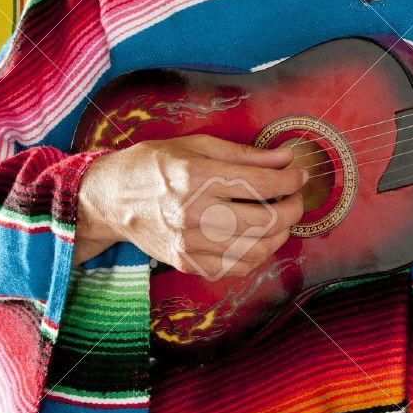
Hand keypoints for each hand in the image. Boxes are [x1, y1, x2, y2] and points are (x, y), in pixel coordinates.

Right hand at [74, 134, 306, 277]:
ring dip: (280, 235)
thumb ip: (245, 154)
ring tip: (283, 219)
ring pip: (254, 248)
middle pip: (264, 219)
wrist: (112, 199)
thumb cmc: (153, 165)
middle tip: (297, 198)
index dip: (290, 180)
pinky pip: (234, 268)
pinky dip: (257, 256)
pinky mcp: (186, 263)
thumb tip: (285, 159)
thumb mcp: (197, 145)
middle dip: (292, 209)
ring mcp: (189, 243)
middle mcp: (193, 213)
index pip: (260, 183)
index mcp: (196, 177)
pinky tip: (261, 240)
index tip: (300, 175)